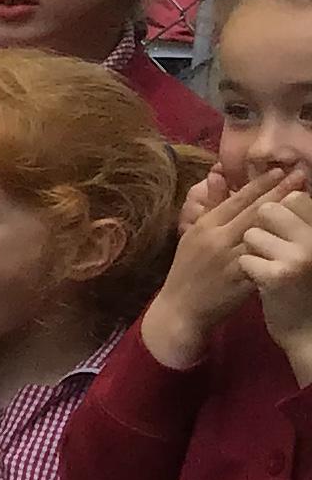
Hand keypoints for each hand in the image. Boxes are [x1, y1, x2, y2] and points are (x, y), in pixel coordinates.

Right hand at [145, 166, 304, 367]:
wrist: (180, 309)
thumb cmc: (187, 271)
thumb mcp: (192, 235)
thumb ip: (208, 205)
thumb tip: (217, 174)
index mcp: (204, 225)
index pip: (238, 199)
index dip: (261, 183)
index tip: (282, 169)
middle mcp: (216, 239)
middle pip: (254, 211)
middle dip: (280, 191)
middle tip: (301, 174)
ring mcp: (228, 259)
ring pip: (262, 233)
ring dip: (285, 216)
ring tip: (304, 199)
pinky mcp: (239, 280)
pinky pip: (263, 259)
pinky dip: (280, 247)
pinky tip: (296, 238)